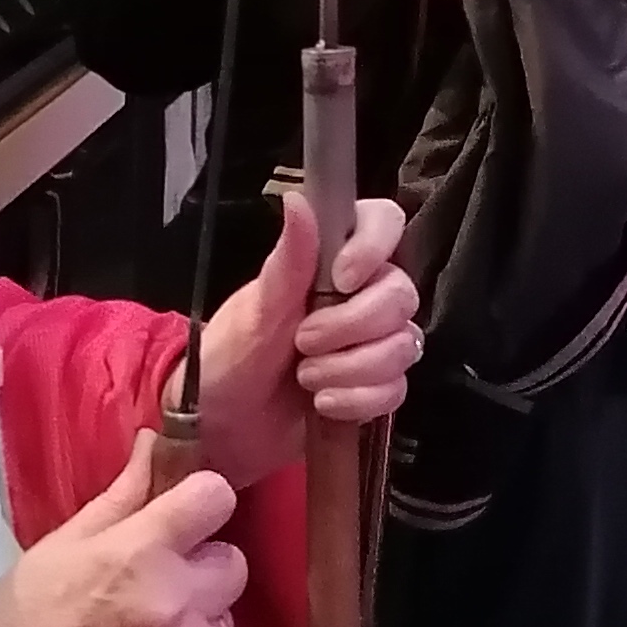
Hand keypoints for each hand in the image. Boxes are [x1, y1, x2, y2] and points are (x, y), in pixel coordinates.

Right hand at [0, 434, 248, 626]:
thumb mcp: (57, 549)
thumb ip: (118, 498)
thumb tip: (153, 444)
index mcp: (138, 552)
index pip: (216, 498)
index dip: (202, 502)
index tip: (183, 516)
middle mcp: (173, 601)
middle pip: (233, 563)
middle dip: (202, 566)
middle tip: (159, 582)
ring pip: (224, 620)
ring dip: (197, 620)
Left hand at [192, 187, 423, 488]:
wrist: (224, 426)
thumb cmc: (231, 358)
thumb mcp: (257, 310)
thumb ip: (289, 259)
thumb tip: (298, 200)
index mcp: (332, 260)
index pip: (384, 223)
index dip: (373, 248)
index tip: (341, 279)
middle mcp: (361, 295)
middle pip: (400, 294)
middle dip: (351, 327)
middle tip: (304, 341)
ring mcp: (372, 342)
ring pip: (402, 345)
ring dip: (350, 369)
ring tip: (306, 377)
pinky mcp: (376, 385)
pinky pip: (396, 389)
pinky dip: (358, 400)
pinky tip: (324, 403)